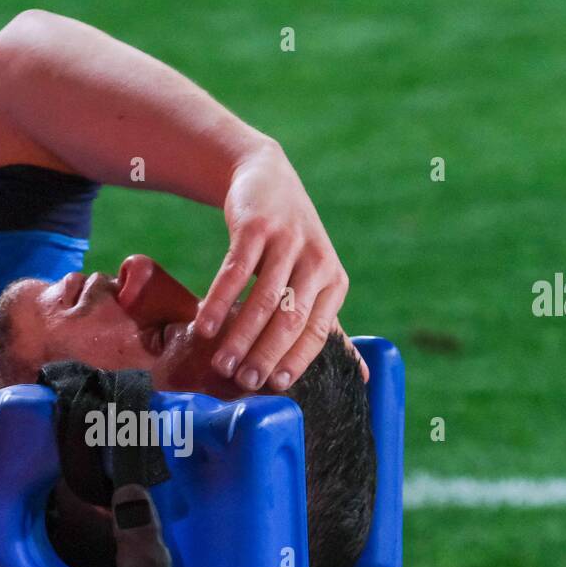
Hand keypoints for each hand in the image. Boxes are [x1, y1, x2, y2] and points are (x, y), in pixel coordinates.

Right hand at [196, 140, 350, 391]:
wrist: (266, 180)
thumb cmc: (289, 245)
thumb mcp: (314, 280)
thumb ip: (328, 327)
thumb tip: (361, 377)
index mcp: (334, 282)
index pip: (318, 332)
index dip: (297, 360)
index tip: (274, 386)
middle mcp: (316, 261)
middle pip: (291, 319)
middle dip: (266, 355)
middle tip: (244, 382)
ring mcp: (287, 241)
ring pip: (263, 300)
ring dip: (240, 336)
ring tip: (221, 364)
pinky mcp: (256, 227)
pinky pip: (235, 271)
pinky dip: (219, 301)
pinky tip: (205, 326)